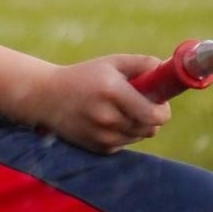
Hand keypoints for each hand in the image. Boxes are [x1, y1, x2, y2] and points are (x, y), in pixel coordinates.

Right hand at [34, 54, 171, 153]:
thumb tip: (164, 68)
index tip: (159, 101)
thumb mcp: (111, 62)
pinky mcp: (99, 149)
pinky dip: (124, 133)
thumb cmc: (84, 76)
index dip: (163, 109)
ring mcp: (103, 136)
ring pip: (139, 136)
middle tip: (141, 102)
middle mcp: (108, 117)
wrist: (48, 97)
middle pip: (151, 128)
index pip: (154, 114)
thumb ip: (141, 63)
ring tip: (121, 109)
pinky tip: (108, 120)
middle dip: (152, 116)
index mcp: (113, 91)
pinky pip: (125, 143)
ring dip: (138, 124)